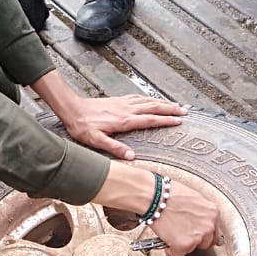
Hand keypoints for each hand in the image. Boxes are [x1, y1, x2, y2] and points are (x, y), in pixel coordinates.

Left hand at [30, 72, 186, 160]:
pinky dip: (150, 99)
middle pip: (153, 108)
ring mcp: (123, 103)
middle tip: (184, 112)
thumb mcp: (96, 141)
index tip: (178, 121)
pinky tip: (153, 100)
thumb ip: (115, 148)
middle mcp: (126, 110)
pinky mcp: (118, 101)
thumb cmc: (82, 126)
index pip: (149, 120)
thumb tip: (132, 156)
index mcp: (124, 121)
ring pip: (148, 101)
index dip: (165, 120)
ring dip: (163, 103)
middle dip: (170, 110)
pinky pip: (139, 98)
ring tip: (176, 105)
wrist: (72, 109)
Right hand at [149, 178, 218, 255]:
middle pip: (207, 242)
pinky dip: (172, 250)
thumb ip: (201, 212)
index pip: (214, 230)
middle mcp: (209, 225)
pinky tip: (167, 239)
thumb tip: (198, 220)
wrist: (155, 197)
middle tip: (183, 233)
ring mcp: (198, 236)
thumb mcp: (194, 199)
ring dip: (183, 244)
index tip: (196, 232)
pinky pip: (179, 254)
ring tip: (173, 233)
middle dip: (195, 240)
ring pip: (193, 249)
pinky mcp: (184, 245)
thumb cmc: (169, 194)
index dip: (203, 232)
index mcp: (213, 212)